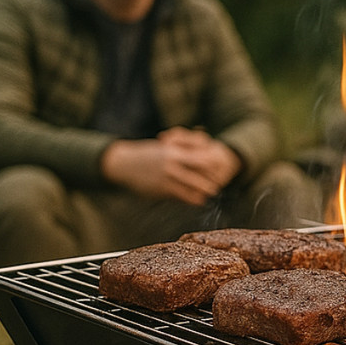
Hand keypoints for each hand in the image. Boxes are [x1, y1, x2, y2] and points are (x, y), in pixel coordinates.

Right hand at [100, 127, 242, 205]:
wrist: (124, 164)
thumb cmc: (147, 154)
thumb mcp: (164, 147)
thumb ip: (181, 149)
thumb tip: (200, 144)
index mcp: (174, 151)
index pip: (202, 158)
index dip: (213, 165)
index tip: (220, 169)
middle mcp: (173, 164)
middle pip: (202, 172)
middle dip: (212, 178)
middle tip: (219, 183)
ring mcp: (168, 177)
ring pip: (194, 187)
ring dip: (204, 191)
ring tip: (209, 194)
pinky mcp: (162, 190)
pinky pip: (183, 197)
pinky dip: (193, 199)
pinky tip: (197, 200)